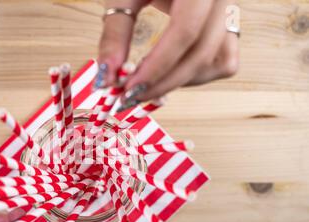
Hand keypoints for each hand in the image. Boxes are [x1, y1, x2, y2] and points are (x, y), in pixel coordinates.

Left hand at [98, 0, 238, 103]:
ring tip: (148, 83)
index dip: (157, 66)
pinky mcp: (228, 23)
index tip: (129, 88)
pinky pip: (225, 60)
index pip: (185, 32)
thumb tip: (107, 78)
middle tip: (132, 96)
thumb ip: (115, 33)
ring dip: (181, 81)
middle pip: (202, 53)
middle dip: (164, 82)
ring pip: (217, 61)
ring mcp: (229, 11)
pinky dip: (198, 74)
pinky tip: (171, 71)